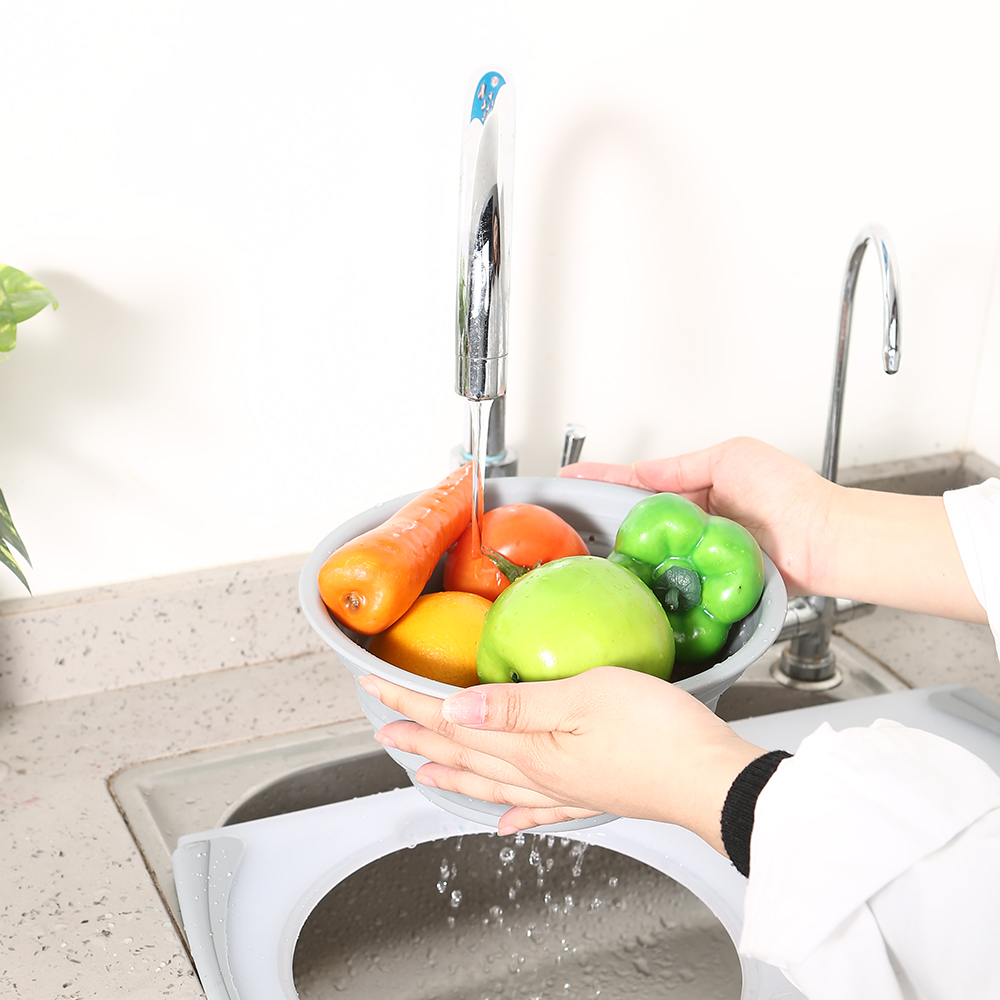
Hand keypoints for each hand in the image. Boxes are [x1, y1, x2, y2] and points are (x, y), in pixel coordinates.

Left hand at [358, 667, 763, 853]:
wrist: (713, 779)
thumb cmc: (658, 732)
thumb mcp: (585, 696)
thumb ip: (518, 703)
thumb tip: (455, 707)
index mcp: (530, 748)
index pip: (454, 721)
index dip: (412, 702)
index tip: (374, 687)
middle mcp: (539, 774)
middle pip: (465, 753)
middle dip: (420, 737)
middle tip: (383, 730)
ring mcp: (566, 789)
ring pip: (492, 782)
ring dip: (453, 772)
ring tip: (423, 771)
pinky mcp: (594, 793)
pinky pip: (539, 808)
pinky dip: (514, 814)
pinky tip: (505, 822)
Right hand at [562, 436, 984, 621]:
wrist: (824, 542)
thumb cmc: (790, 496)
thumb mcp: (730, 459)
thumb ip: (681, 467)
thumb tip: (642, 472)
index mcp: (698, 486)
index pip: (639, 480)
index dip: (603, 481)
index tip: (568, 479)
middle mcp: (693, 522)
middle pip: (636, 519)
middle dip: (601, 519)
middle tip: (564, 521)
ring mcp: (697, 554)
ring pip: (648, 552)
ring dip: (619, 552)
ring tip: (582, 551)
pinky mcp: (705, 584)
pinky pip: (669, 582)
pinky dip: (646, 581)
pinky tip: (623, 581)